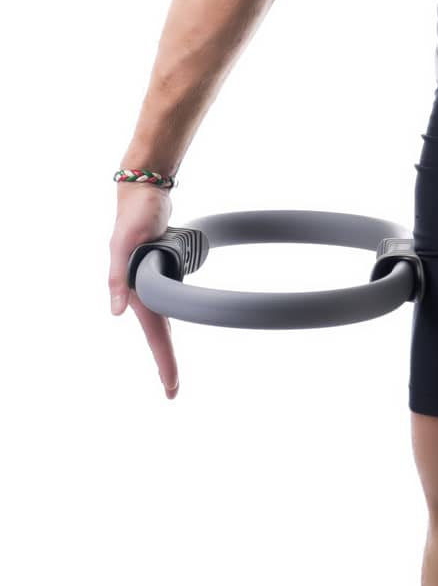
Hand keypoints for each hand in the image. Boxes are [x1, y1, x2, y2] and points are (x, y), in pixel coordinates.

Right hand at [109, 185, 179, 398]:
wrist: (143, 194)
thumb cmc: (134, 216)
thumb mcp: (124, 243)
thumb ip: (117, 278)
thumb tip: (116, 314)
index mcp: (136, 291)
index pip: (155, 334)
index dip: (165, 361)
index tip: (173, 387)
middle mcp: (144, 291)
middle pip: (158, 334)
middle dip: (165, 363)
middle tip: (173, 391)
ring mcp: (151, 282)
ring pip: (162, 321)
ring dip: (164, 346)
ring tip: (169, 371)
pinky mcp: (160, 271)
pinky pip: (165, 302)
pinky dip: (167, 319)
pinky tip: (167, 328)